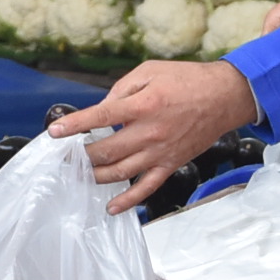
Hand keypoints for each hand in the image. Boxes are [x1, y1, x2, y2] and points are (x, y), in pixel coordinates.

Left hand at [53, 59, 259, 215]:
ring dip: (95, 176)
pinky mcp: (170, 164)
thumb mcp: (149, 72)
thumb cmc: (187, 80)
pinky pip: (146, 188)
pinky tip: (111, 207)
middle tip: (64, 156)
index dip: (74, 125)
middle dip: (79, 155)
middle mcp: (150, 132)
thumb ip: (121, 90)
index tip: (54, 133)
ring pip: (120, 173)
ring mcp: (160, 152)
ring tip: (78, 175)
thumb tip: (101, 109)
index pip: (100, 118)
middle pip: (106, 151)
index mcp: (143, 105)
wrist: (225, 97)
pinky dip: (128, 201)